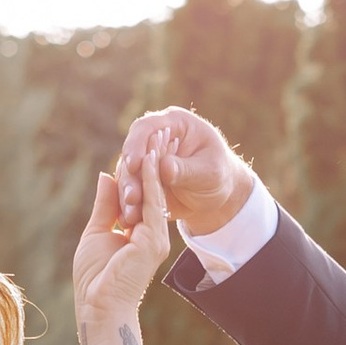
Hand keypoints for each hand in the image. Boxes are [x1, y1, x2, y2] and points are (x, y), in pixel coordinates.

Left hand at [71, 145, 173, 341]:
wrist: (99, 308)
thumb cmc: (95, 278)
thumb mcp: (97, 232)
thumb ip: (106, 205)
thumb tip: (108, 176)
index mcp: (141, 235)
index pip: (142, 195)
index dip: (141, 170)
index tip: (144, 143)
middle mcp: (153, 235)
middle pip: (154, 190)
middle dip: (156, 160)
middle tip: (160, 130)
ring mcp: (156, 238)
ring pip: (156, 193)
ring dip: (157, 163)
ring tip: (159, 134)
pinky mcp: (152, 241)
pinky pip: (152, 203)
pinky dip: (151, 180)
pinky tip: (148, 158)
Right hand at [114, 105, 254, 240]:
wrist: (218, 194)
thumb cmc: (219, 174)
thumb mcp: (209, 171)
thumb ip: (186, 169)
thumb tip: (164, 167)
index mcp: (174, 123)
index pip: (147, 127)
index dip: (137, 145)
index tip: (134, 165)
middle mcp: (154, 139)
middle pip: (132, 153)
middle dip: (130, 177)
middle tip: (132, 197)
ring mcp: (145, 161)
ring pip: (128, 176)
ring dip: (126, 196)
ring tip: (130, 216)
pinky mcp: (142, 182)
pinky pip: (131, 193)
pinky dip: (129, 207)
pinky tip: (128, 220)